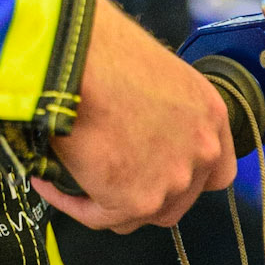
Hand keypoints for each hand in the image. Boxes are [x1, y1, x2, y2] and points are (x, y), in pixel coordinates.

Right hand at [31, 0, 234, 232]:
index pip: (216, 167)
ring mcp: (171, 180)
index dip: (185, 174)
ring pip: (139, 213)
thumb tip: (130, 127)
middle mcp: (201, 150)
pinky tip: (48, 182)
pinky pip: (98, 216)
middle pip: (178, 198)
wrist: (74, 56)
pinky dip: (71, 203)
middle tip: (107, 175)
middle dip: (142, 192)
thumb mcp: (149, 71)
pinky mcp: (134, 200)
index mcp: (210, 112)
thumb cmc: (99, 48)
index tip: (158, 171)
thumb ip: (156, 109)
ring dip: (106, 201)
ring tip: (71, 177)